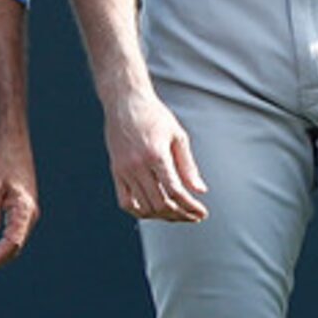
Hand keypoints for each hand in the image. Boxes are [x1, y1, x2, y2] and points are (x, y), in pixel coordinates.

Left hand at [0, 133, 39, 275]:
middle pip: (15, 248)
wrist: (12, 145)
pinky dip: (1, 246)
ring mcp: (28, 214)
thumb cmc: (1, 162)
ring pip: (15, 244)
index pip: (11, 244)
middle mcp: (30, 215)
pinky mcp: (23, 211)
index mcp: (24, 209)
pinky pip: (14, 235)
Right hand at [104, 87, 207, 222]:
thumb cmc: (154, 116)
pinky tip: (154, 212)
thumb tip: (200, 190)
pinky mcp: (116, 172)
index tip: (201, 213)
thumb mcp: (178, 136)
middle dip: (180, 215)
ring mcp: (124, 170)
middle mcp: (138, 166)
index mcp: (156, 155)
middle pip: (160, 203)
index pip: (175, 192)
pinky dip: (140, 212)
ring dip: (163, 216)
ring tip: (178, 214)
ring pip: (144, 207)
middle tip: (193, 216)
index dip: (190, 207)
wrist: (125, 102)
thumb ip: (188, 166)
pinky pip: (125, 202)